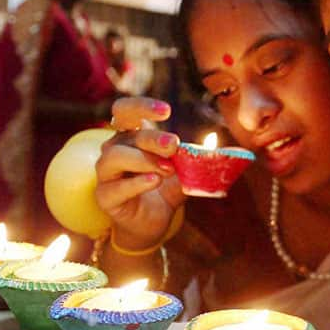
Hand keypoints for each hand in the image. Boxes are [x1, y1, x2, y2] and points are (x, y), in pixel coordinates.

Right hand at [95, 97, 184, 249]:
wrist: (153, 222)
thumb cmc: (165, 190)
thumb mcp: (185, 171)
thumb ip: (196, 158)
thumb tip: (224, 148)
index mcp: (130, 137)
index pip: (125, 111)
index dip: (142, 107)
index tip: (167, 111)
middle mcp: (114, 150)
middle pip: (129, 135)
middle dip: (154, 138)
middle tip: (174, 145)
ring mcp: (106, 173)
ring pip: (115, 156)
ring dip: (144, 159)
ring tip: (167, 169)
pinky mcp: (105, 196)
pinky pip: (116, 186)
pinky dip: (137, 182)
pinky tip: (154, 180)